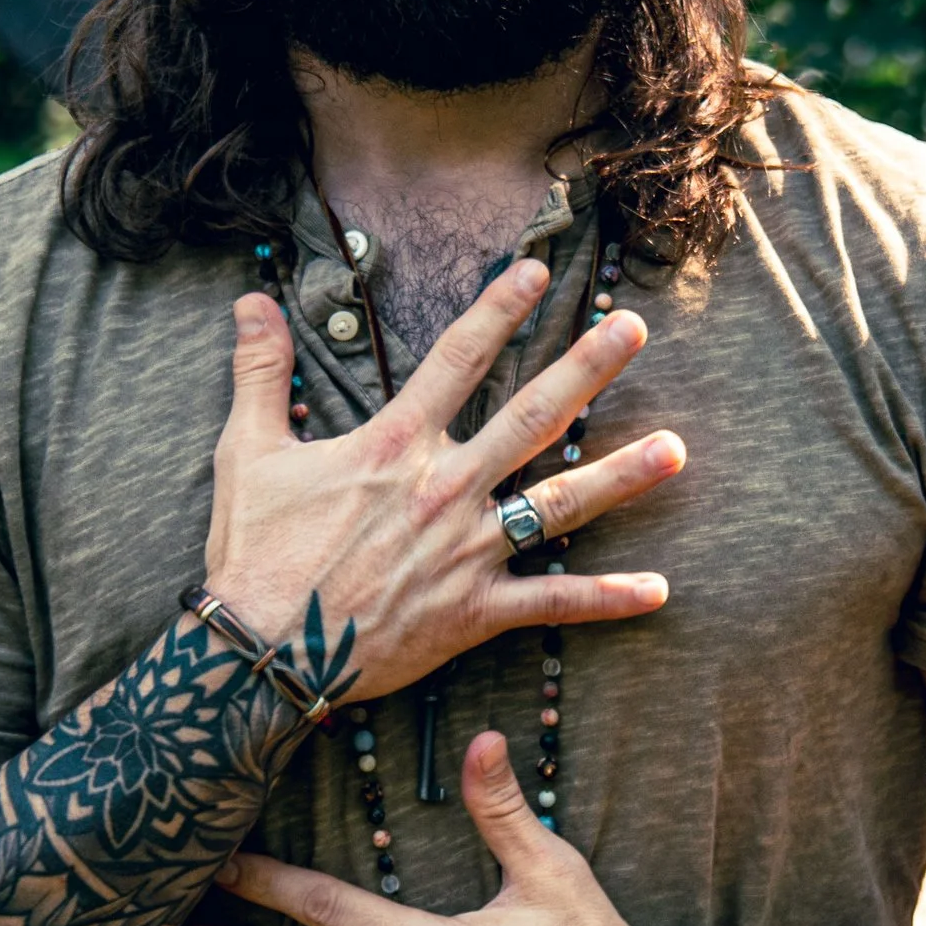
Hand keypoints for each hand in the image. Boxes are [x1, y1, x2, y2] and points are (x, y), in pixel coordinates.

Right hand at [204, 258, 683, 703]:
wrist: (260, 653)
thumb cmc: (254, 552)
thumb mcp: (249, 451)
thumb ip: (259, 372)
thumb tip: (250, 301)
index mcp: (394, 445)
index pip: (456, 359)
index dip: (497, 310)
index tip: (536, 271)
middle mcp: (444, 488)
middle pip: (530, 415)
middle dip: (586, 368)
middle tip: (634, 327)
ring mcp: (465, 551)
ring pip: (558, 504)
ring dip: (620, 475)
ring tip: (676, 448)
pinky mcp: (474, 613)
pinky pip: (552, 604)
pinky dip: (606, 599)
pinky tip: (659, 591)